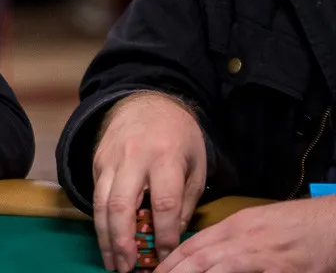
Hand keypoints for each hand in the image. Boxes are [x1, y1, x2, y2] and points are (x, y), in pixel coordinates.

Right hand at [92, 92, 206, 271]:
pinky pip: (96, 195)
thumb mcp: (195, 165)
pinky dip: (100, 221)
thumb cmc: (179, 137)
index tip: (166, 257)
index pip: (163, 202)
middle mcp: (133, 157)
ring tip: (112, 262)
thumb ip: (184, 200)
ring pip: (101, 203)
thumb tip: (169, 236)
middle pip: (122, 205)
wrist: (146, 102)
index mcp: (165, 156)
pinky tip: (107, 240)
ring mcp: (110, 159)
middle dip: (123, 241)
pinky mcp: (97, 162)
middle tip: (127, 268)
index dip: (164, 234)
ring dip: (105, 237)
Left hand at [158, 198, 335, 271]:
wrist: (330, 223)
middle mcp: (243, 238)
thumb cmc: (294, 225)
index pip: (193, 244)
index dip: (170, 261)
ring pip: (218, 268)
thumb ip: (229, 239)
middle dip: (174, 272)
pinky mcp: (283, 270)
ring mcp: (262, 255)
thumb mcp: (255, 224)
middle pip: (198, 258)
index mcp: (234, 225)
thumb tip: (201, 256)